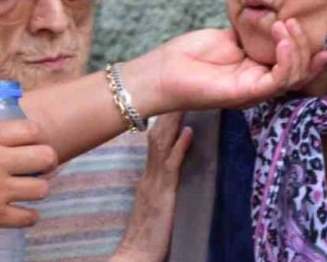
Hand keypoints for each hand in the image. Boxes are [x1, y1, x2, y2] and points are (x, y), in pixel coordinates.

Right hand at [0, 119, 57, 238]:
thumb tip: (2, 139)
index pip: (31, 129)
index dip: (35, 136)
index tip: (31, 143)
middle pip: (46, 156)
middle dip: (46, 161)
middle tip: (38, 166)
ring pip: (42, 188)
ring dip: (37, 188)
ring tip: (27, 189)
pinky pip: (29, 217)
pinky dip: (28, 215)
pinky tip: (20, 211)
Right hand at [112, 112, 192, 261]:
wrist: (136, 256)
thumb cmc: (149, 234)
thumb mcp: (157, 204)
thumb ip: (164, 186)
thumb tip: (176, 169)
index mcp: (148, 176)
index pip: (155, 140)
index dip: (163, 120)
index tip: (172, 99)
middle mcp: (149, 174)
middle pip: (156, 135)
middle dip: (167, 111)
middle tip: (177, 83)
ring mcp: (154, 183)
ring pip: (161, 144)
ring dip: (173, 120)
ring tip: (184, 98)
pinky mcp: (163, 194)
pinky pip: (171, 166)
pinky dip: (180, 148)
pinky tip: (189, 132)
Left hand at [128, 19, 326, 114]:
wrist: (164, 71)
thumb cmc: (190, 55)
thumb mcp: (228, 38)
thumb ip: (251, 33)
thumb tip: (269, 18)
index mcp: (257, 72)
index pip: (293, 65)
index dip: (308, 52)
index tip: (320, 37)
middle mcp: (260, 84)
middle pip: (299, 71)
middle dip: (303, 45)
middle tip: (292, 21)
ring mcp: (255, 90)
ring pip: (293, 76)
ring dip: (296, 48)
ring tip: (285, 25)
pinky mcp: (247, 93)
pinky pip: (278, 80)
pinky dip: (286, 59)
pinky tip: (281, 40)